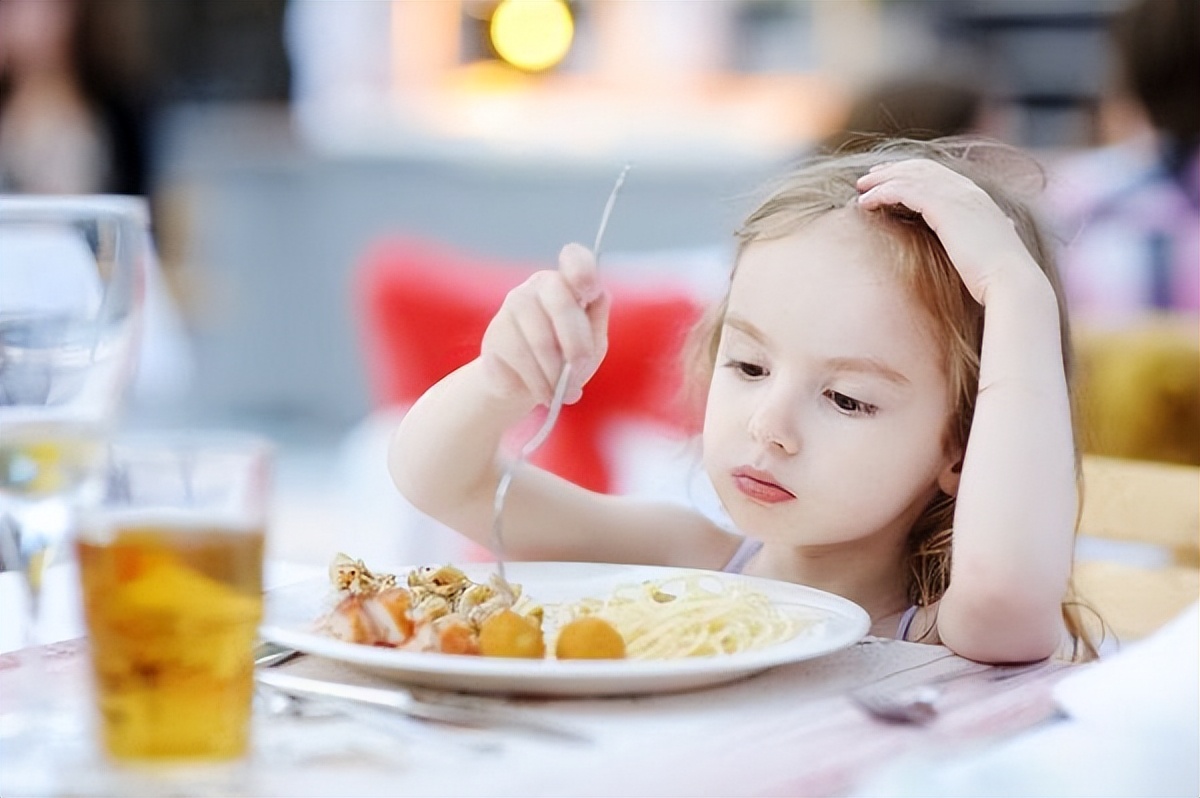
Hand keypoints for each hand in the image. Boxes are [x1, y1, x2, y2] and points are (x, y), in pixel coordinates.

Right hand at [479, 242, 609, 406]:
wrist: (523, 387)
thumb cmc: (565, 359)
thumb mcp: (591, 343)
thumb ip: (596, 320)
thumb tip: (599, 295)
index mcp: (569, 283)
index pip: (575, 258)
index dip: (583, 270)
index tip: (590, 292)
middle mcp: (539, 286)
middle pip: (561, 304)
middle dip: (577, 345)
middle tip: (581, 372)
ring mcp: (513, 306)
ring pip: (541, 341)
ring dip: (557, 375)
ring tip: (563, 394)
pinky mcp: (495, 334)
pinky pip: (522, 362)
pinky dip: (538, 384)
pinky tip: (543, 394)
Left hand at [856, 159, 1044, 305]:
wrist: (1011, 282)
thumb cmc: (996, 278)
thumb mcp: (983, 252)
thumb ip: (976, 239)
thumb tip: (978, 241)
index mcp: (978, 199)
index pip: (939, 175)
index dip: (911, 172)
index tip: (889, 179)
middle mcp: (969, 191)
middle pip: (922, 168)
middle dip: (893, 170)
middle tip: (868, 177)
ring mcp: (958, 196)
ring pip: (910, 176)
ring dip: (882, 180)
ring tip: (860, 187)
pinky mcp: (944, 208)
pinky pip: (904, 191)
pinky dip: (882, 193)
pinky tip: (866, 202)